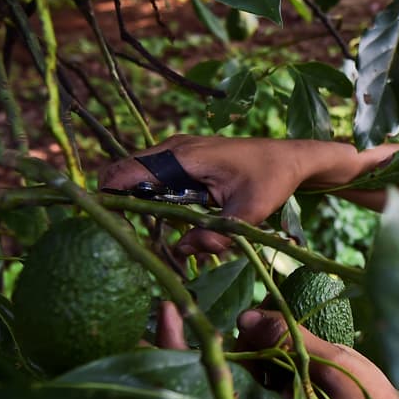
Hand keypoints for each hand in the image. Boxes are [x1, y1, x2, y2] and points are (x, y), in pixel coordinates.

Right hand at [98, 135, 308, 256]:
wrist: (289, 158)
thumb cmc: (271, 180)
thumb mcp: (250, 213)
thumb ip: (218, 234)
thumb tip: (185, 249)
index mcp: (184, 156)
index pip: (127, 171)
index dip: (109, 197)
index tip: (108, 225)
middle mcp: (173, 149)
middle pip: (124, 172)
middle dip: (116, 202)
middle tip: (123, 234)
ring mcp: (176, 151)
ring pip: (136, 175)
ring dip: (133, 201)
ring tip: (139, 231)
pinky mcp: (182, 160)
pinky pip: (153, 177)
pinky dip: (149, 197)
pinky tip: (163, 220)